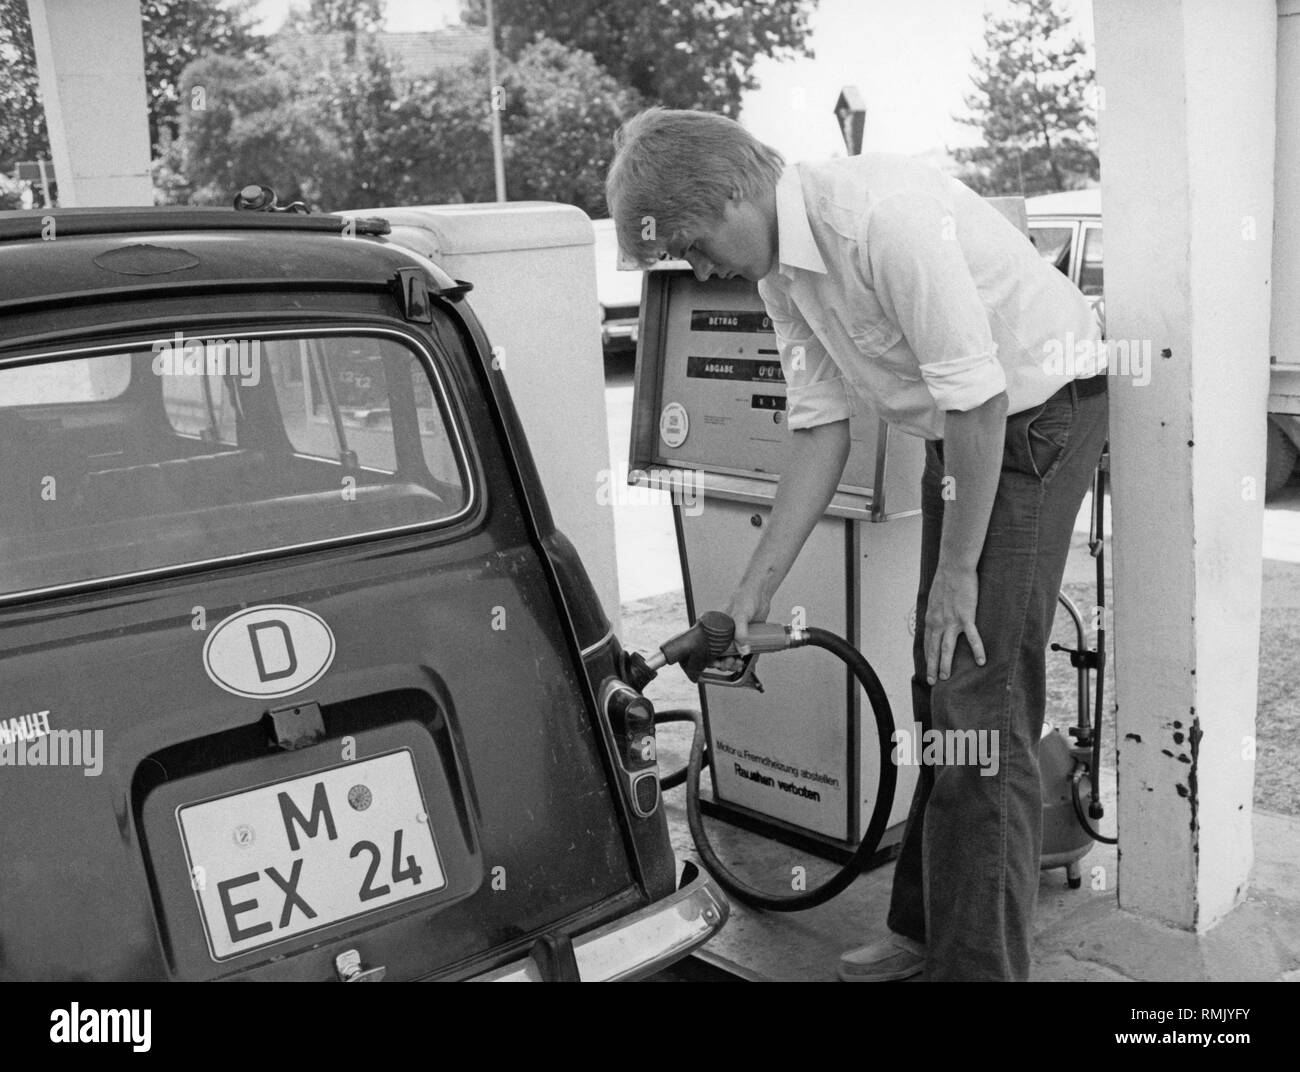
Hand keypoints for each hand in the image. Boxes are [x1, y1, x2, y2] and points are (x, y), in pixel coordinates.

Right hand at [713, 584, 771, 673]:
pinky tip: (747, 661)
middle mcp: (723, 632)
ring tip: (739, 663)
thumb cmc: (745, 597)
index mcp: (715, 626)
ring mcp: (734, 635)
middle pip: (719, 653)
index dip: (711, 657)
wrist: (760, 593)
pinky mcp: (745, 637)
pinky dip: (744, 658)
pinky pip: (743, 651)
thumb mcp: (740, 615)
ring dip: (734, 663)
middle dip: (724, 662)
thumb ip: (740, 633)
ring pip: (730, 654)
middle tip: (731, 663)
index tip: (717, 662)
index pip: (707, 646)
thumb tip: (742, 649)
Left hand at [924, 563, 985, 684]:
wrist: (954, 568)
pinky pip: (972, 637)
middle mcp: (938, 623)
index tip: (928, 667)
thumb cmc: (946, 581)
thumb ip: (935, 612)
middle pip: (934, 650)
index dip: (928, 656)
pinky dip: (977, 650)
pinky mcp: (965, 617)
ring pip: (947, 648)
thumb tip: (935, 620)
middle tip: (932, 682)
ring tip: (946, 677)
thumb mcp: (935, 599)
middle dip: (932, 667)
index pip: (928, 642)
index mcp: (931, 619)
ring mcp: (951, 621)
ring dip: (946, 664)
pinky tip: (981, 661)